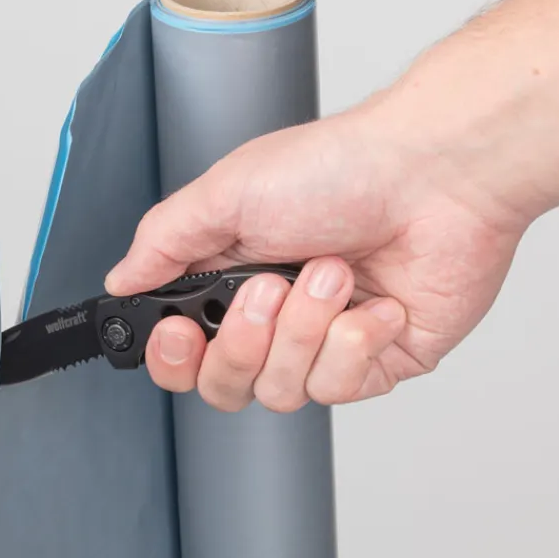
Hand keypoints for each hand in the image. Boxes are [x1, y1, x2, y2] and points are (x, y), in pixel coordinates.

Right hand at [104, 99, 528, 411]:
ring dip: (306, 328)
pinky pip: (341, 387)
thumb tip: (123, 280)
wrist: (436, 173)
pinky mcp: (380, 360)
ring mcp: (329, 342)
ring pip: (282, 390)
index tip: (180, 333)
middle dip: (244, 341)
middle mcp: (279, 315)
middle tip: (270, 289)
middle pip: (225, 384)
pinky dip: (356, 340)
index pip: (185, 348)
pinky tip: (377, 300)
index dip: (175, 356)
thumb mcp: (228, 191)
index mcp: (235, 274)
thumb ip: (165, 240)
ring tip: (334, 271)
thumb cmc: (342, 167)